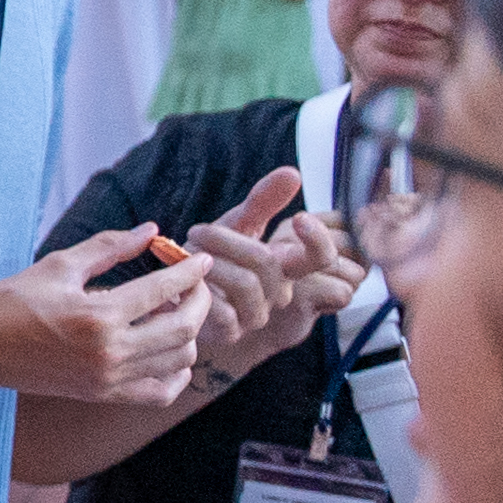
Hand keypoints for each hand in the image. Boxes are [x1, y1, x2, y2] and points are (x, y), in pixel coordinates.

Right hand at [0, 224, 214, 402]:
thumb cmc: (10, 301)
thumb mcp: (58, 265)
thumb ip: (109, 247)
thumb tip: (152, 231)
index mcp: (98, 315)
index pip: (164, 290)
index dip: (190, 272)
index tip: (200, 260)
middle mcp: (109, 352)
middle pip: (183, 328)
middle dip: (198, 300)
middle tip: (193, 284)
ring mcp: (108, 379)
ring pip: (178, 359)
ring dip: (187, 332)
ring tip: (173, 311)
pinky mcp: (101, 395)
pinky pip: (159, 392)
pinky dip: (175, 374)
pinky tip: (169, 351)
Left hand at [185, 169, 367, 380]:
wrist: (181, 292)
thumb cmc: (216, 255)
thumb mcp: (238, 224)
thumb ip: (263, 201)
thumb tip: (292, 172)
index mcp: (286, 264)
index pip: (322, 257)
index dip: (317, 240)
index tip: (299, 217)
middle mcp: (278, 291)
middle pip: (266, 262)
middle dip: (226, 239)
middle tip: (197, 230)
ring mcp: (256, 314)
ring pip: (246, 284)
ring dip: (210, 261)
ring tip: (187, 251)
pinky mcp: (232, 331)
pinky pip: (223, 310)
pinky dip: (199, 288)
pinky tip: (185, 279)